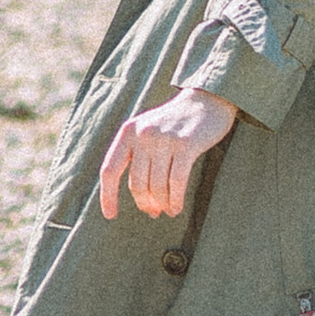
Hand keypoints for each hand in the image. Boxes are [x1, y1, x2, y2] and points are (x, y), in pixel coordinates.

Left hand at [98, 87, 238, 223]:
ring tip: (168, 211)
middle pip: (137, 183)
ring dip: (163, 204)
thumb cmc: (175, 122)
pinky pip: (177, 182)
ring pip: (158, 185)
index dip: (108, 196)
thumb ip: (136, 155)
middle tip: (153, 212)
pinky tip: (177, 208)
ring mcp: (165, 139)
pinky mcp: (186, 145)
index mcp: (128, 132)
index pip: (110, 170)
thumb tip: (138, 196)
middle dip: (145, 203)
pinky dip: (176, 199)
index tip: (111, 215)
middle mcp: (143, 134)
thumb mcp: (147, 130)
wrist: (206, 100)